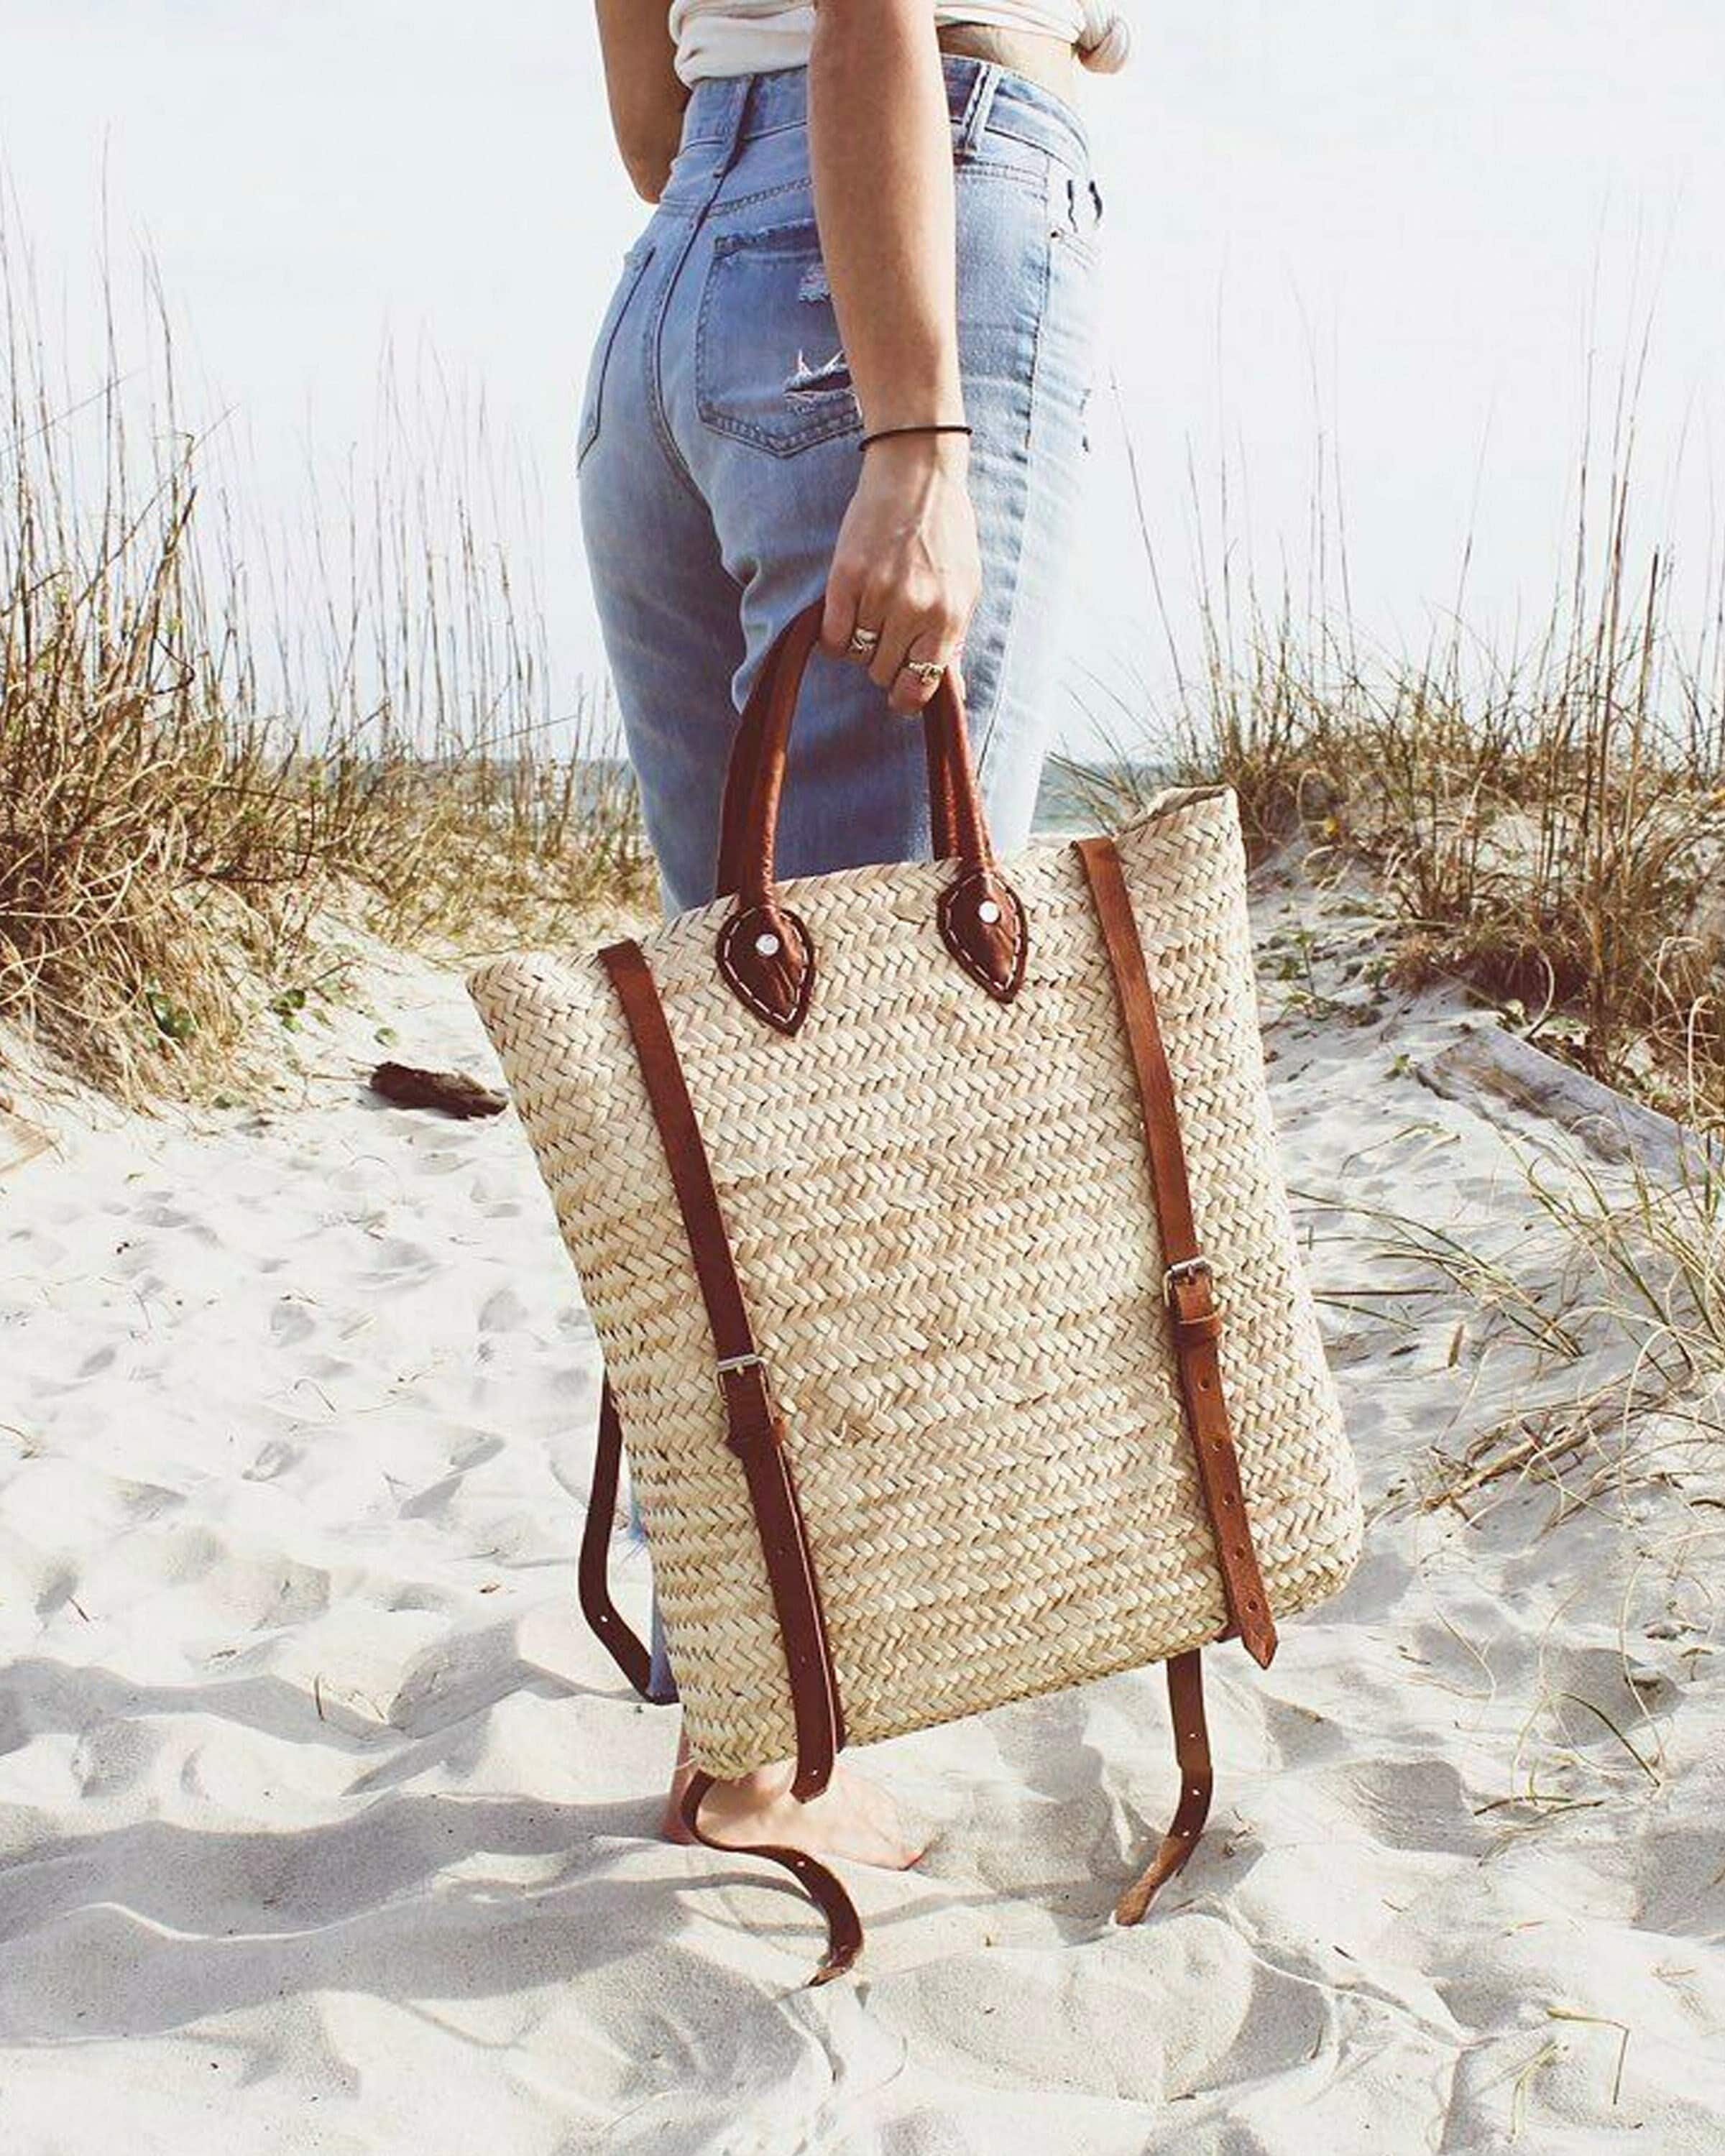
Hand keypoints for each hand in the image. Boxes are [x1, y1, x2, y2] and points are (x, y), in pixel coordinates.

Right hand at [820, 432, 980, 713]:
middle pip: (884, 672)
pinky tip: (845, 620)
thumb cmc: (947, 534)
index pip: (920, 685)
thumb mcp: (965, 590)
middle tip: (888, 636)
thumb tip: (954, 695)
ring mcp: (878, 593)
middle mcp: (914, 609)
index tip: (899, 694)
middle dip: (885, 663)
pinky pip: (832, 637)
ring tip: (871, 616)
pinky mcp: (845, 577)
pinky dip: (835, 638)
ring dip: (861, 646)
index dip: (907, 698)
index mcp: (949, 616)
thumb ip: (955, 642)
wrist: (918, 474)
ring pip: (858, 656)